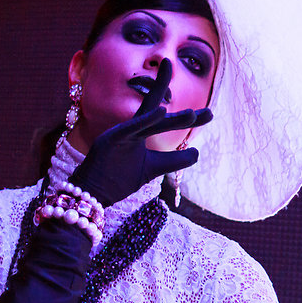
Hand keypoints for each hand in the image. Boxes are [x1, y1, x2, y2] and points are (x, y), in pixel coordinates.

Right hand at [69, 58, 211, 206]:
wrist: (90, 192)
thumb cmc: (119, 178)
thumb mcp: (152, 168)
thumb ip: (173, 160)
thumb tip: (196, 153)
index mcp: (141, 133)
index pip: (166, 119)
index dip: (186, 117)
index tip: (210, 114)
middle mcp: (133, 129)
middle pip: (162, 116)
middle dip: (184, 115)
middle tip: (211, 114)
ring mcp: (122, 133)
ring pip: (150, 121)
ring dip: (171, 119)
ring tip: (192, 115)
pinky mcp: (111, 140)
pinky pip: (131, 127)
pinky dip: (146, 119)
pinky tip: (161, 110)